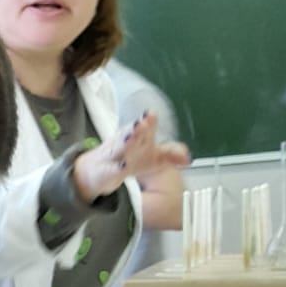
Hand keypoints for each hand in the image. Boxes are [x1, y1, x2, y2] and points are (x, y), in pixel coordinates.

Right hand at [72, 111, 188, 203]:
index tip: (151, 114)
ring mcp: (113, 156)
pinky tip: (122, 166)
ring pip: (119, 148)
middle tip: (143, 122)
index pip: (144, 125)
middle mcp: (125, 142)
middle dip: (137, 128)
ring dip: (126, 141)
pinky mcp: (105, 171)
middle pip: (131, 133)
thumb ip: (171, 155)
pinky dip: (116, 168)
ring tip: (132, 137)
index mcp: (138, 135)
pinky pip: (111, 170)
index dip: (148, 120)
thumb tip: (188, 159)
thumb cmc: (130, 159)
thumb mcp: (154, 158)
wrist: (97, 171)